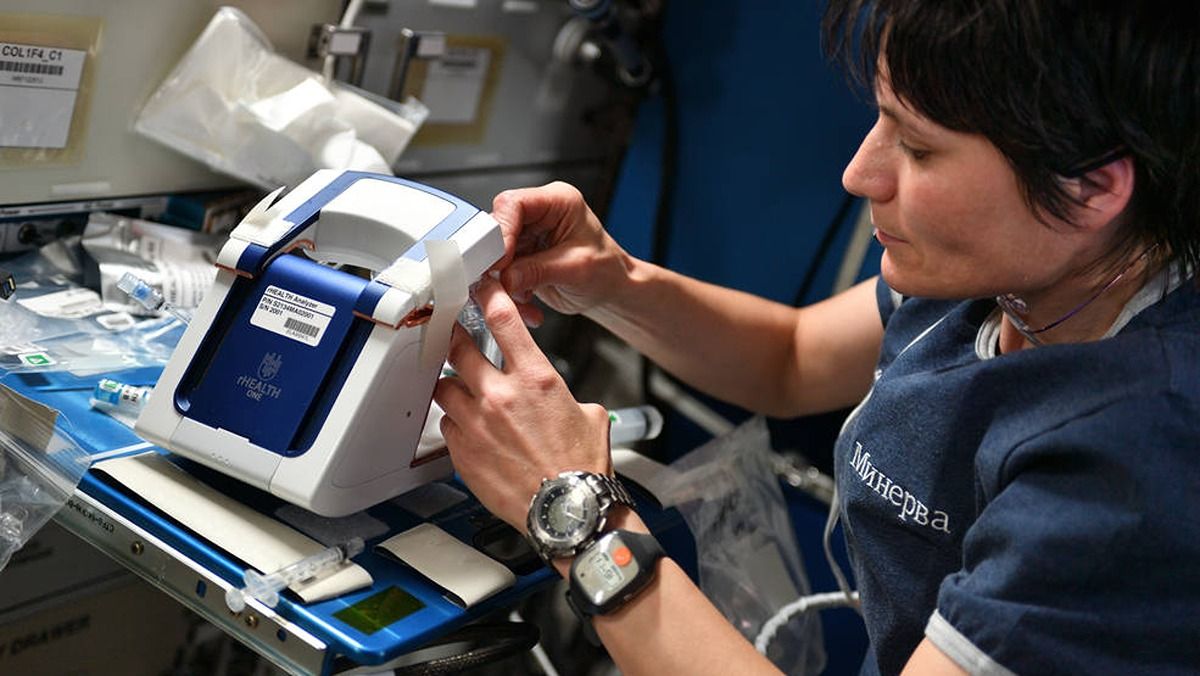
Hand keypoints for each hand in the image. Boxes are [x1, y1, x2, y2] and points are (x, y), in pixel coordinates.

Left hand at [433, 278, 611, 530]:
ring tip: (464, 392)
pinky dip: (455, 423)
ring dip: (453, 386)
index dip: (489, 297)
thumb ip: (563, 395)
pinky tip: (470, 430)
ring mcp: (477, 424)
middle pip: (459, 348)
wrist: (568, 511)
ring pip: (444, 387)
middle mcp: (501, 396)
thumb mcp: (588, 414)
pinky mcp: (463, 452)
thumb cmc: (582, 468)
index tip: (481, 289)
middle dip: (457, 339)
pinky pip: (446, 426)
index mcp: (536, 378)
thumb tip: (557, 398)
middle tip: (458, 339)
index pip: (503, 320)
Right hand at [490, 182, 634, 326]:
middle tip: (500, 282)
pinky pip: (499, 271)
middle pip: (498, 226)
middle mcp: (539, 214)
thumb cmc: (607, 271)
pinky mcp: (520, 256)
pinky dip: (507, 290)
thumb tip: (505, 278)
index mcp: (558, 201)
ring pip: (493, 252)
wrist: (611, 290)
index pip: (515, 204)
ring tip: (523, 296)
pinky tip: (526, 299)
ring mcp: (527, 235)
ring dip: (502, 280)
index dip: (500, 230)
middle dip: (497, 259)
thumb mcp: (576, 269)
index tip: (498, 259)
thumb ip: (538, 271)